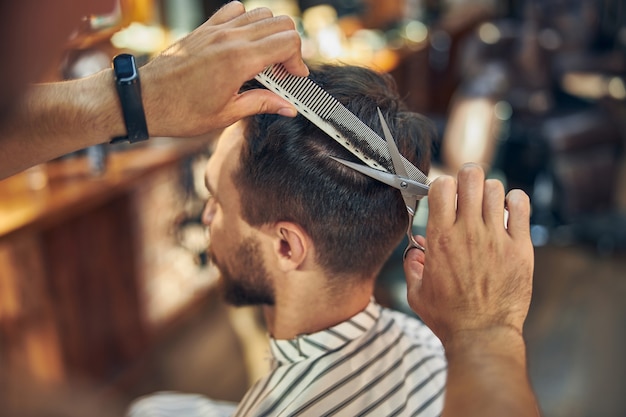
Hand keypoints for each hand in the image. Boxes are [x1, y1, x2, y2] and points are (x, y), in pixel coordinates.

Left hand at [140, 1, 307, 136]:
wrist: (144, 100)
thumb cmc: (180, 111)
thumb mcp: (226, 114)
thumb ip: (262, 104)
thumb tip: (288, 107)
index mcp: (239, 61)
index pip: (288, 43)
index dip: (298, 61)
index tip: (294, 78)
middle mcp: (230, 38)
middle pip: (281, 24)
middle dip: (290, 47)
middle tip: (283, 71)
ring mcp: (216, 30)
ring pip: (262, 14)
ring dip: (271, 34)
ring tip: (266, 59)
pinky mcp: (204, 29)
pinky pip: (235, 10)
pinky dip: (247, 21)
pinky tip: (244, 44)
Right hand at [404, 163, 533, 345]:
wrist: (481, 335)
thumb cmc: (448, 317)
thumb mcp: (417, 293)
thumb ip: (412, 267)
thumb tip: (414, 252)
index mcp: (441, 238)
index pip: (442, 187)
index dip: (442, 185)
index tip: (444, 195)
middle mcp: (468, 232)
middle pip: (470, 177)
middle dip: (467, 177)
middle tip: (467, 189)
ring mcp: (496, 237)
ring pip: (496, 188)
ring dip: (489, 191)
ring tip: (488, 205)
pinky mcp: (520, 247)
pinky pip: (521, 207)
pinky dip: (515, 202)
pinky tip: (509, 212)